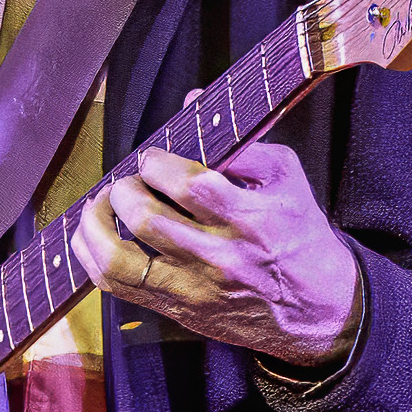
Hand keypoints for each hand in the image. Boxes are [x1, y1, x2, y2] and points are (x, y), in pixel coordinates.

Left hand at [74, 140, 358, 371]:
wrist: (319, 311)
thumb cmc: (300, 235)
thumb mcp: (286, 178)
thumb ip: (239, 141)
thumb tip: (191, 101)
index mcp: (250, 219)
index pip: (188, 185)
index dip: (158, 163)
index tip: (155, 158)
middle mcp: (219, 257)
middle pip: (146, 218)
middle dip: (125, 188)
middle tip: (132, 179)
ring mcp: (193, 288)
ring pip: (119, 258)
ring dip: (96, 221)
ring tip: (104, 202)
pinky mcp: (178, 309)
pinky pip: (117, 286)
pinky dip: (92, 255)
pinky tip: (95, 233)